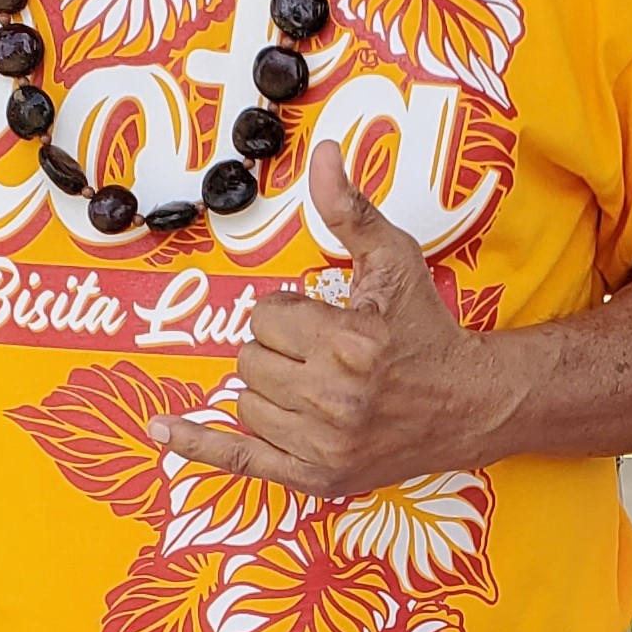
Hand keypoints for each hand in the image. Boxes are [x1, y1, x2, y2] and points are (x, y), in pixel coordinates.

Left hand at [151, 141, 502, 495]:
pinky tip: (162, 429)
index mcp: (349, 341)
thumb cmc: (427, 329)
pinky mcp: (318, 477)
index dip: (290, 314)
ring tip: (317, 386)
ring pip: (245, 401)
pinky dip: (198, 445)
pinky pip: (238, 460)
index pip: (266, 318)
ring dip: (268, 390)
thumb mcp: (393, 259)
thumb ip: (349, 209)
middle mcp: (334, 396)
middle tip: (322, 355)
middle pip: (250, 360)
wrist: (469, 404)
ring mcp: (324, 444)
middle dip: (278, 351)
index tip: (323, 322)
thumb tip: (321, 154)